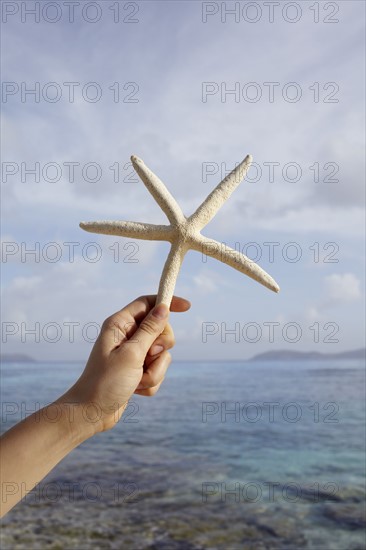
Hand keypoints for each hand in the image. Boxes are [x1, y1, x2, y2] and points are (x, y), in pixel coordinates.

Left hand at [60, 295, 189, 432]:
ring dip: (154, 370)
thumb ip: (150, 330)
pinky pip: (157, 370)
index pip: (147, 303)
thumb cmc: (106, 382)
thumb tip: (163, 307)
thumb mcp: (131, 354)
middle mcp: (126, 336)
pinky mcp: (137, 370)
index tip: (187, 307)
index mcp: (120, 325)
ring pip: (162, 354)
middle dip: (160, 348)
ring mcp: (132, 354)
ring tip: (137, 380)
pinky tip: (135, 390)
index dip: (167, 302)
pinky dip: (150, 382)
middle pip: (160, 330)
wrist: (91, 413)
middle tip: (149, 357)